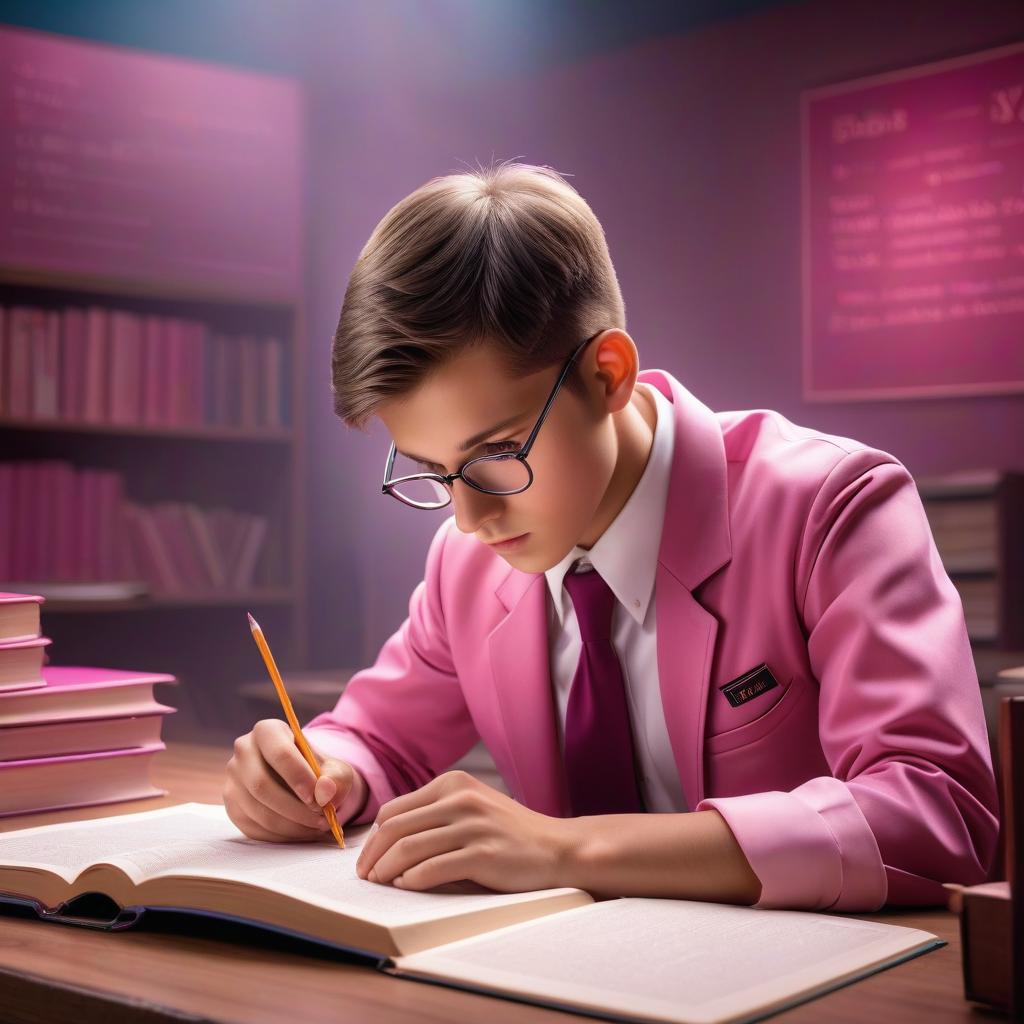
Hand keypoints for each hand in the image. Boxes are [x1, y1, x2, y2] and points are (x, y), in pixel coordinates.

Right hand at [223, 718, 368, 841]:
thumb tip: (324, 792)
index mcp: (267, 731)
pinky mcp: (233, 808)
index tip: (318, 799)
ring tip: (318, 826)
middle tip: (321, 818)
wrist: (304, 784)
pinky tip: (303, 831)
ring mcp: (233, 781)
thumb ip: (336, 778)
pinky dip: (284, 835)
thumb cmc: (319, 772)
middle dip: (295, 808)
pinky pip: (255, 828)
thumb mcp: (336, 770)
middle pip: (261, 785)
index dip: (298, 777)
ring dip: (293, 825)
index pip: (279, 752)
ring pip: (258, 811)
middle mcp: (243, 752)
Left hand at [355, 769, 570, 891]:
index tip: (368, 857)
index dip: (374, 837)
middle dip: (373, 855)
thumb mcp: (472, 807)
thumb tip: (386, 837)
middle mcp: (461, 799)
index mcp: (453, 784)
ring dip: (386, 870)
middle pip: (395, 828)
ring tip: (380, 884)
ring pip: (409, 848)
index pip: (395, 809)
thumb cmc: (509, 832)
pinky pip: (433, 869)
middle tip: (365, 876)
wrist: (556, 847)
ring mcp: (473, 826)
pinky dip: (412, 880)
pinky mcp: (483, 854)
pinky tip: (406, 886)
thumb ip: (436, 813)